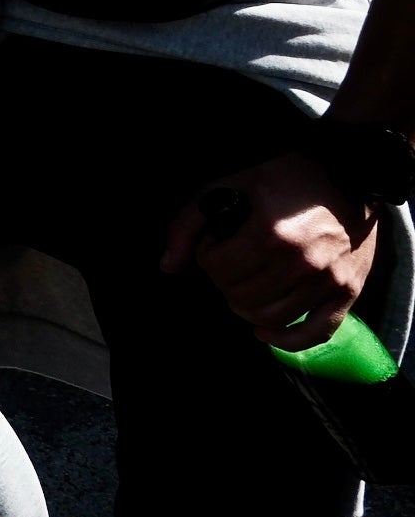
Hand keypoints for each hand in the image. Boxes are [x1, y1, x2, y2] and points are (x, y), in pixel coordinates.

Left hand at [162, 150, 381, 347]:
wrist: (349, 177)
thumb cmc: (285, 176)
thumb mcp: (230, 184)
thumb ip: (190, 223)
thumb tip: (167, 267)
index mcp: (271, 233)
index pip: (217, 268)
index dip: (206, 255)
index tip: (215, 242)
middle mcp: (302, 262)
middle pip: (240, 296)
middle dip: (224, 280)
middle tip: (230, 261)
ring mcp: (328, 280)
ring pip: (270, 317)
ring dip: (247, 305)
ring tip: (246, 282)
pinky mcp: (348, 292)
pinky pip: (316, 333)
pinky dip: (287, 340)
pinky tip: (265, 332)